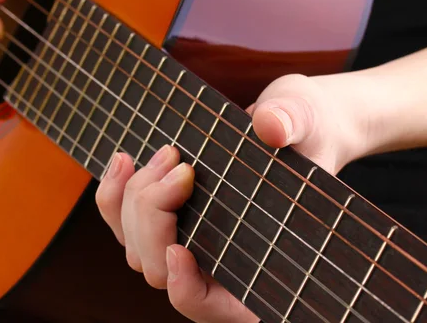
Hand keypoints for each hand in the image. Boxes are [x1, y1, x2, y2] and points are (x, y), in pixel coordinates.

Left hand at [96, 74, 367, 321]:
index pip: (219, 309)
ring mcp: (194, 243)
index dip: (190, 291)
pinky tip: (124, 160)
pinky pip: (129, 225)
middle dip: (155, 220)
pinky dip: (116, 198)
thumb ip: (292, 123)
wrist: (293, 123)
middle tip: (179, 165)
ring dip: (133, 203)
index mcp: (267, 265)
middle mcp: (223, 263)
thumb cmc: (309, 131)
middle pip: (164, 273)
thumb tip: (271, 126)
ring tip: (162, 155)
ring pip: (139, 251)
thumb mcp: (310, 122)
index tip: (178, 250)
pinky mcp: (172, 219)